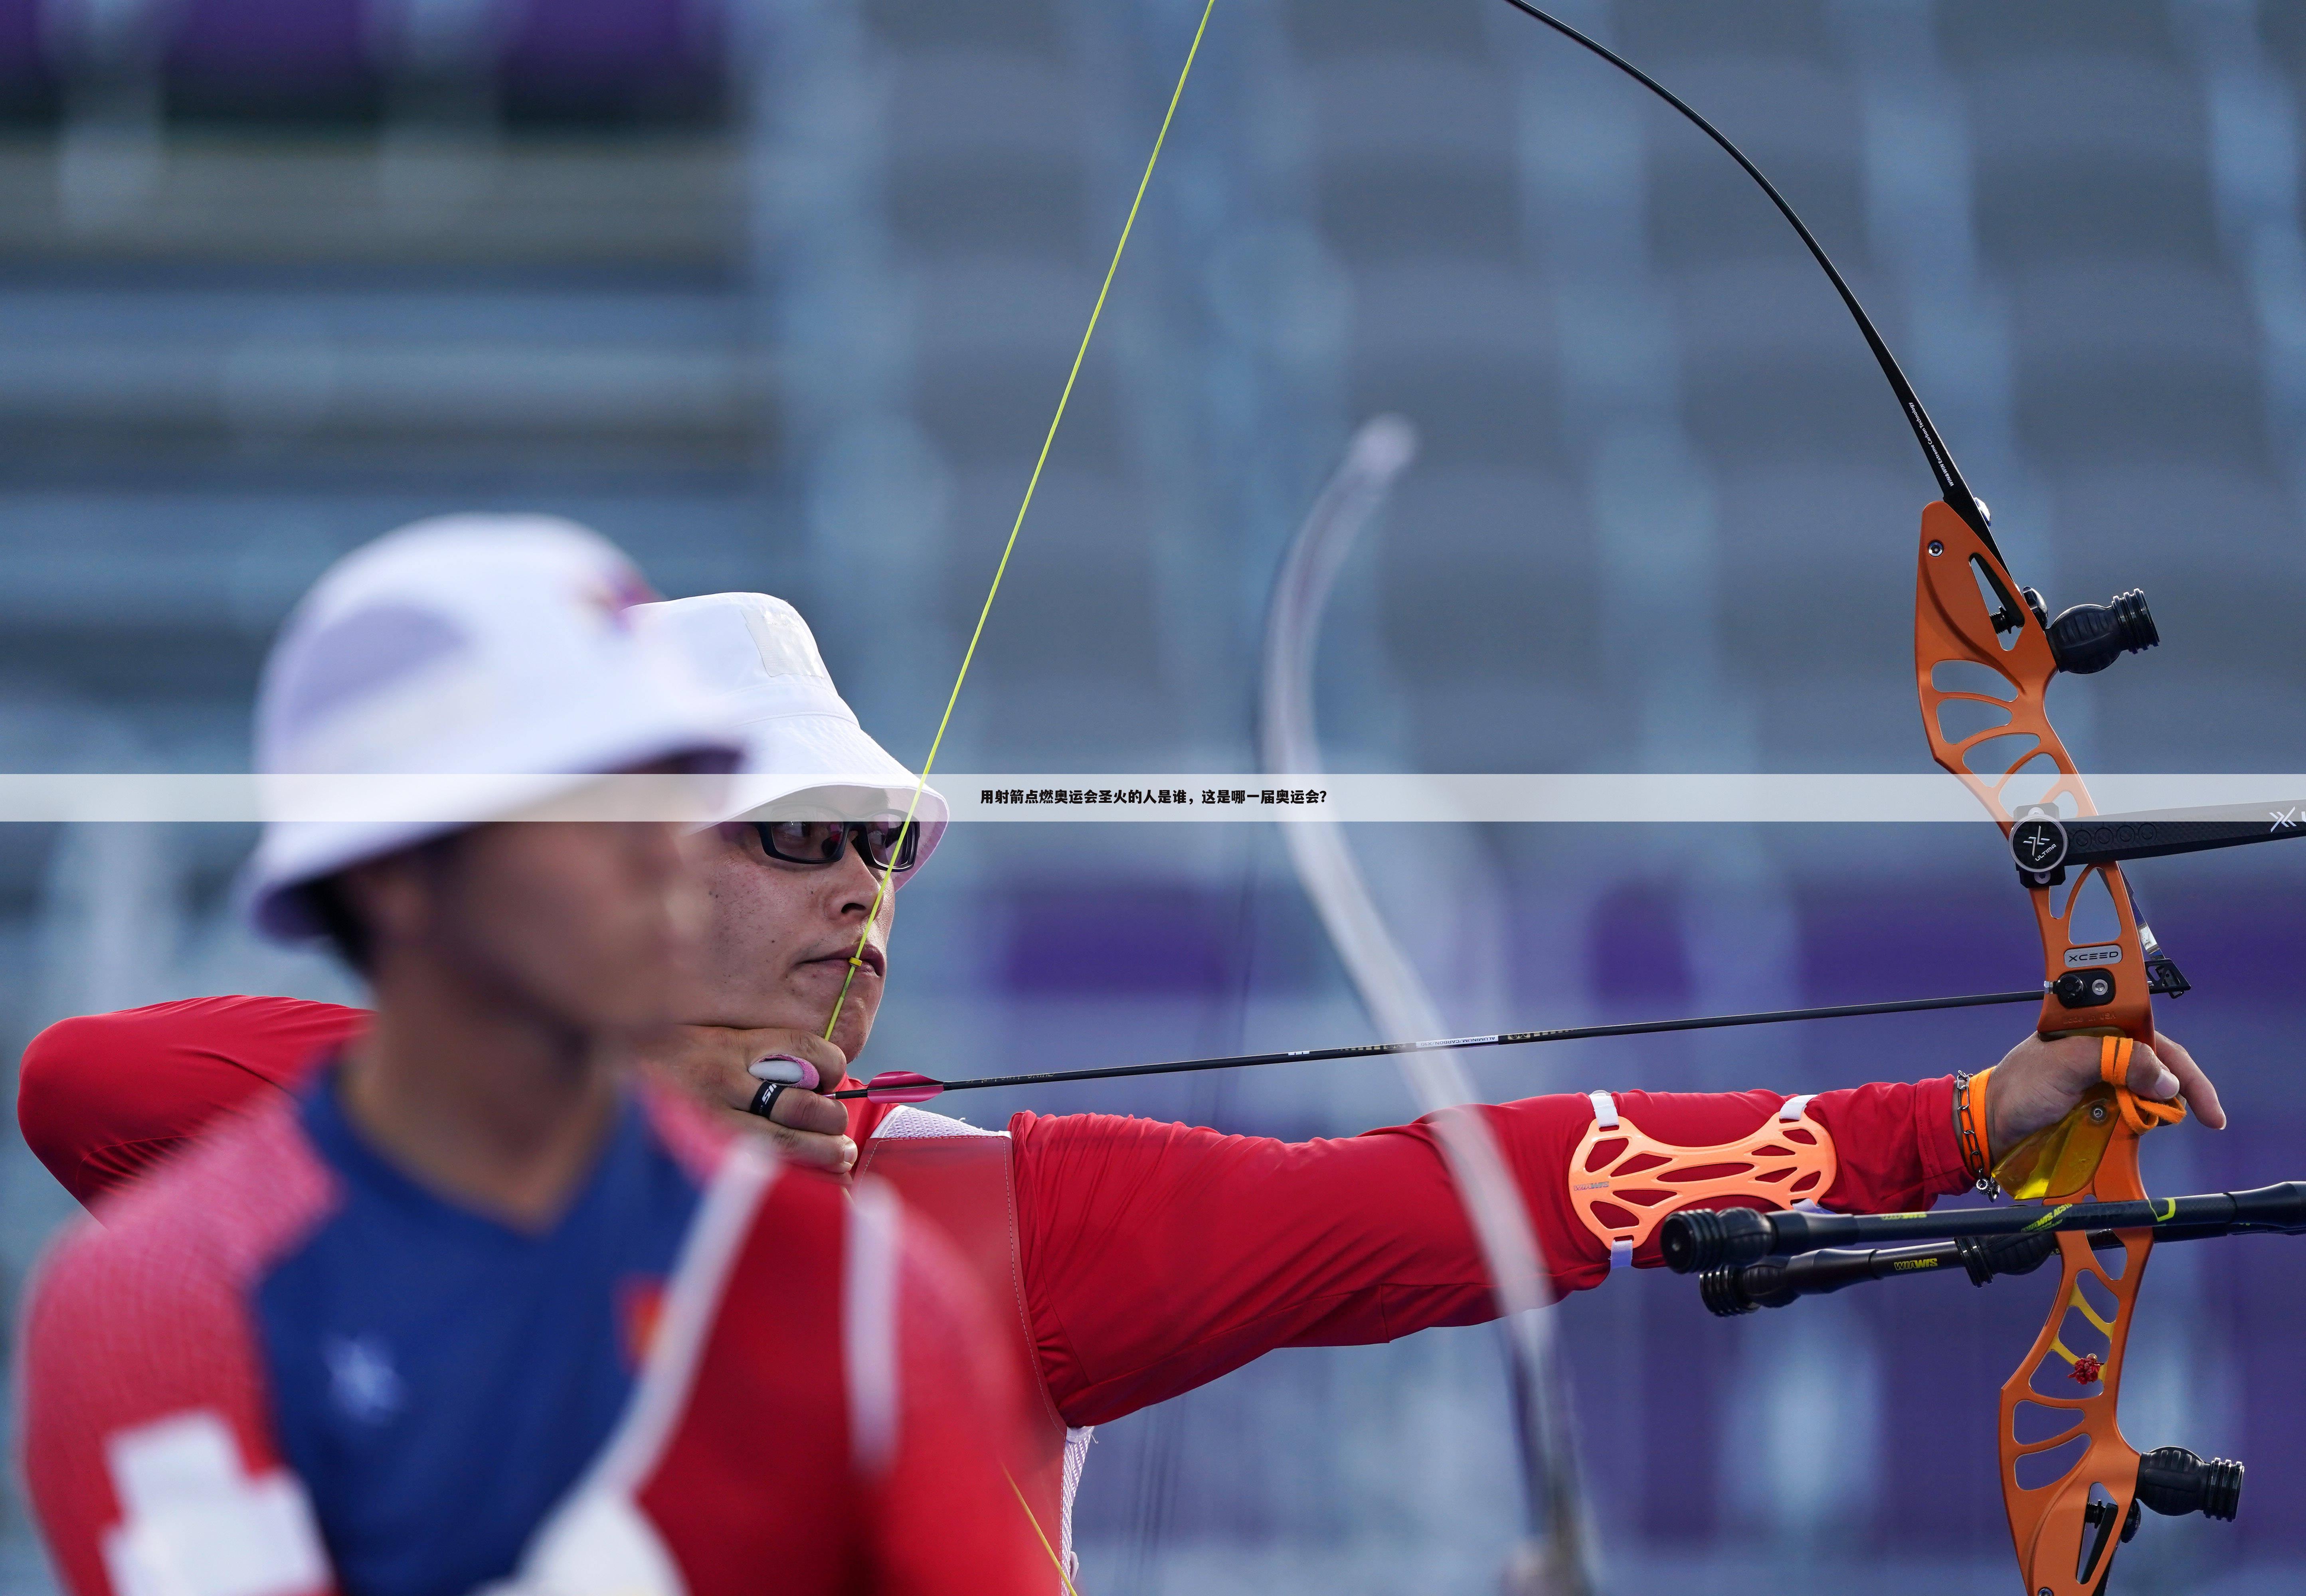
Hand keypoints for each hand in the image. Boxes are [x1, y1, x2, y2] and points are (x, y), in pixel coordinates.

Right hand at [640, 1025, 856, 1174]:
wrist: (584, 1077)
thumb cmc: (648, 1067)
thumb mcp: (695, 1041)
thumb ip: (742, 1053)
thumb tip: (802, 1079)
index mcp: (727, 1044)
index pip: (803, 1048)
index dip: (831, 1066)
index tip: (833, 1081)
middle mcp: (722, 1079)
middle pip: (804, 1102)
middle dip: (832, 1122)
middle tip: (841, 1137)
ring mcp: (708, 1120)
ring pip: (786, 1142)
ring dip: (823, 1153)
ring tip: (838, 1159)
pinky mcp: (695, 1152)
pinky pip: (755, 1171)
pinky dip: (790, 1180)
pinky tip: (806, 1184)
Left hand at [1985, 1030, 2227, 1154]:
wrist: (1989, 1127)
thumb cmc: (2017, 1089)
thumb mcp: (2064, 1064)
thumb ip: (2115, 1059)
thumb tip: (2166, 1079)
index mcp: (2095, 1030)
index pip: (2154, 1041)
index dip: (2184, 1070)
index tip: (2207, 1106)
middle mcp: (2102, 1053)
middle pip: (2159, 1069)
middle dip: (2178, 1093)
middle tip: (2198, 1120)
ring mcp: (2100, 1082)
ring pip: (2148, 1095)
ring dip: (2157, 1112)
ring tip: (2149, 1125)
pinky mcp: (2096, 1107)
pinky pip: (2131, 1115)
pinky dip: (2140, 1125)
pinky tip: (2136, 1133)